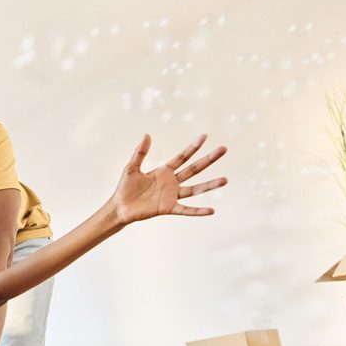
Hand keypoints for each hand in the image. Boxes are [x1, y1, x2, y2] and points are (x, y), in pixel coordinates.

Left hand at [112, 134, 227, 224]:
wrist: (120, 207)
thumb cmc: (125, 188)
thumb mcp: (132, 167)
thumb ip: (140, 152)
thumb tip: (146, 134)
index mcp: (164, 171)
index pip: (182, 157)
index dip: (193, 147)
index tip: (205, 136)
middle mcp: (172, 182)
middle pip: (194, 169)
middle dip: (208, 159)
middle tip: (224, 149)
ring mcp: (172, 195)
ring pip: (195, 189)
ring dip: (210, 185)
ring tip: (225, 180)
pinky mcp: (168, 208)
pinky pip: (186, 210)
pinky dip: (198, 211)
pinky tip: (212, 210)